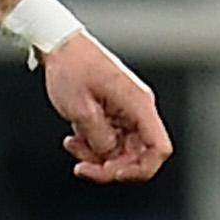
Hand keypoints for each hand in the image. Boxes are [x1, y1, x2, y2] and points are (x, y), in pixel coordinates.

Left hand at [41, 32, 170, 181]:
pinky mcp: (113, 114)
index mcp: (137, 104)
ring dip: (96, 156)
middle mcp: (137, 109)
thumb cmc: (71, 66)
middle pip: (138, 155)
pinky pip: (109, 141)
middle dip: (110, 166)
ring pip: (121, 151)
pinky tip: (74, 138)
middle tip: (83, 167)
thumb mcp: (80, 109)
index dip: (140, 169)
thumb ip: (98, 138)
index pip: (159, 148)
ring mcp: (125, 112)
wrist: (59, 46)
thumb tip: (109, 156)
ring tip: (74, 145)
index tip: (113, 172)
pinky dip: (91, 146)